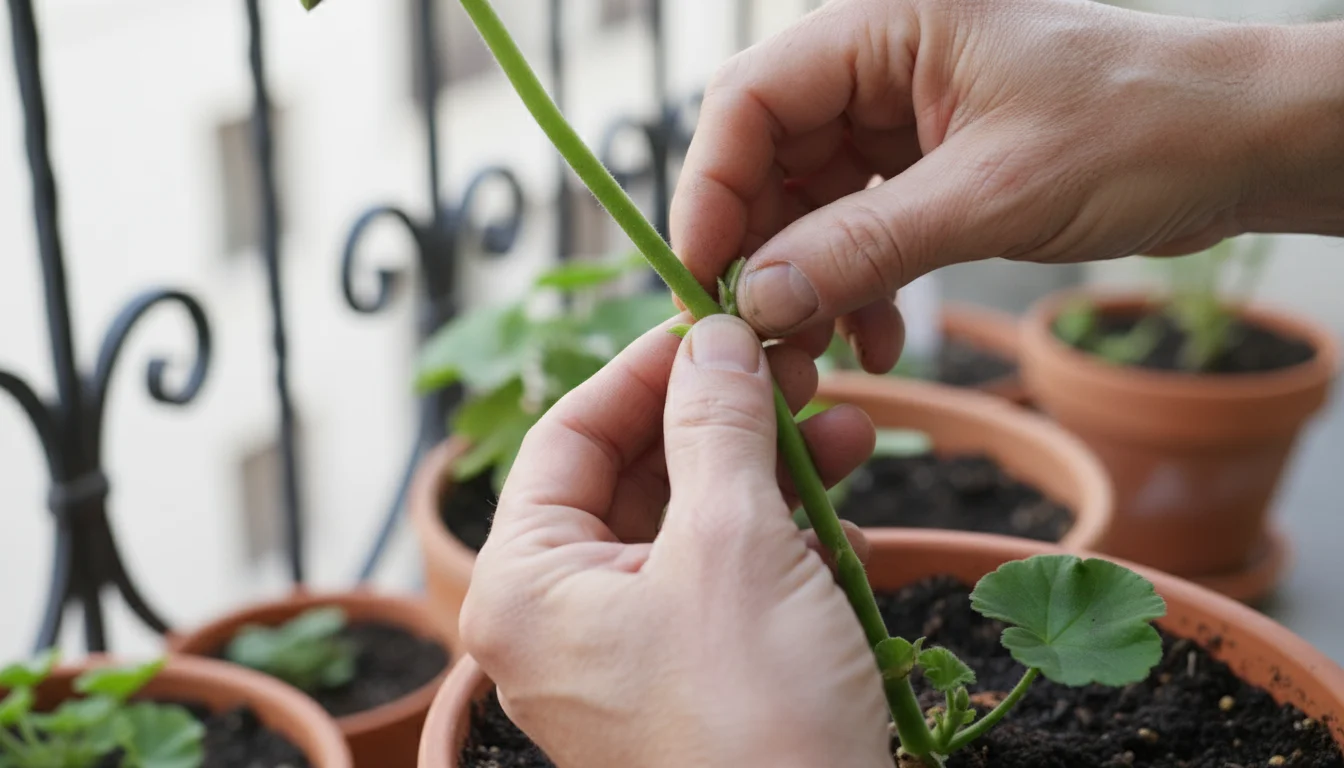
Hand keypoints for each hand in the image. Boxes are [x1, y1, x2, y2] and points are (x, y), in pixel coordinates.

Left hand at [460, 315, 891, 767]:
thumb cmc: (754, 720)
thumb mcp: (735, 545)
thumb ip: (717, 426)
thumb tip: (711, 337)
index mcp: (527, 584)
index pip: (569, 434)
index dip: (646, 369)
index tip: (717, 323)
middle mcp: (561, 618)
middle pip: (637, 475)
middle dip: (725, 420)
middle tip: (797, 373)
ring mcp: (627, 653)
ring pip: (693, 524)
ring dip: (770, 474)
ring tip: (852, 432)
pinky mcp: (690, 679)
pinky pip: (725, 582)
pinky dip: (782, 542)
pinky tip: (848, 517)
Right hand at [672, 0, 1343, 366]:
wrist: (1240, 147)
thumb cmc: (1143, 129)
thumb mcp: (993, 193)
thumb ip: (865, 245)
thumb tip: (758, 300)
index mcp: (885, 25)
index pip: (749, 101)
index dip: (710, 192)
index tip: (701, 280)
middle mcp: (879, 64)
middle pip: (768, 158)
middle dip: (760, 253)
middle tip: (759, 337)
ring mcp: (900, 117)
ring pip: (808, 204)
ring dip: (810, 284)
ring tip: (825, 354)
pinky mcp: (926, 167)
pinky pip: (858, 229)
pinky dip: (857, 286)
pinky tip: (876, 336)